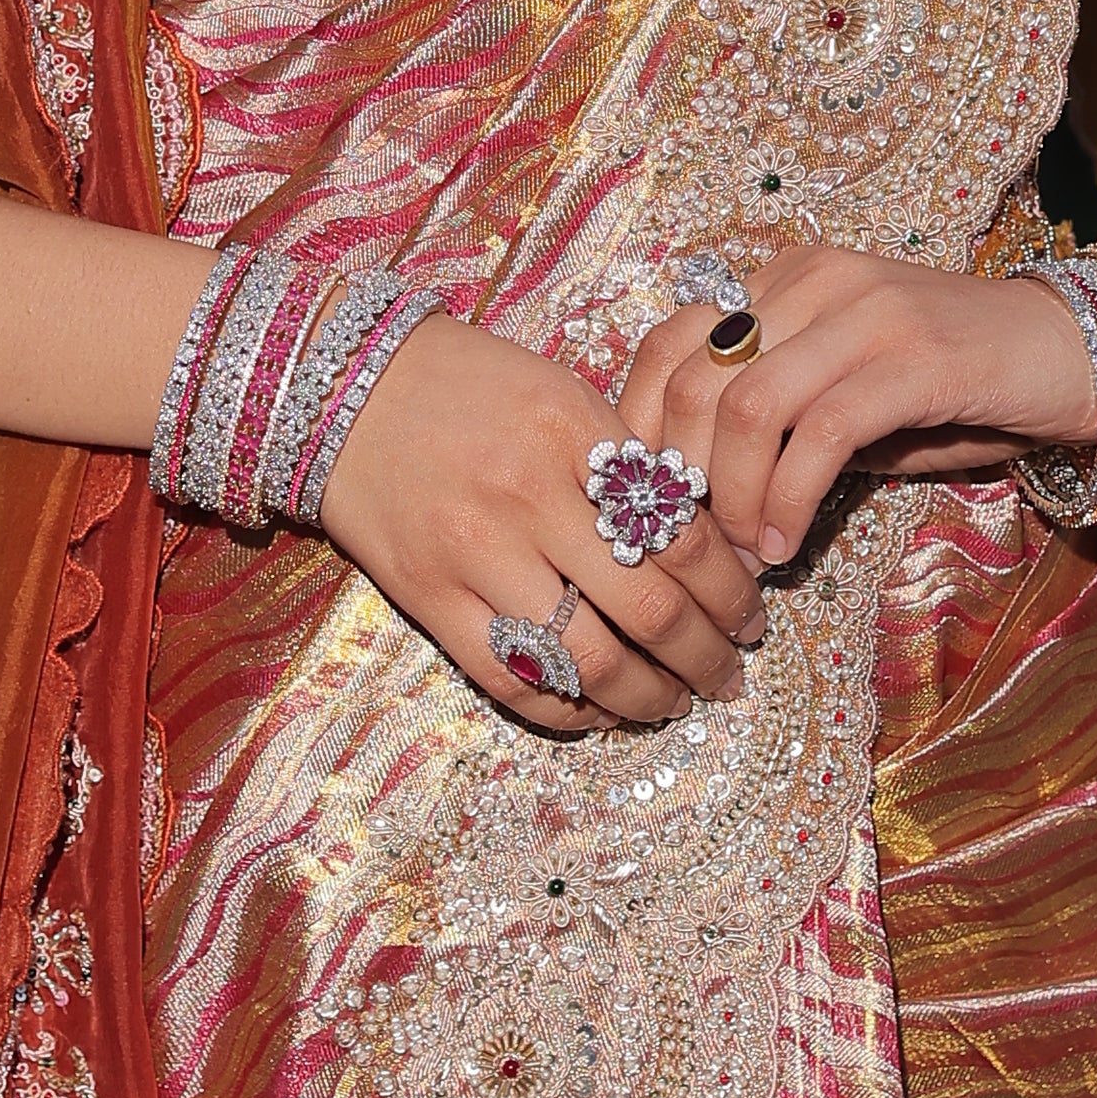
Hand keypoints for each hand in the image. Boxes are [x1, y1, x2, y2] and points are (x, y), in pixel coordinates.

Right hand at [315, 313, 769, 735]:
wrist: (346, 387)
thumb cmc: (469, 386)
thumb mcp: (564, 395)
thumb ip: (629, 464)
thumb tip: (705, 548)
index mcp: (576, 433)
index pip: (684, 536)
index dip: (731, 593)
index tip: (750, 618)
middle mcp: (530, 496)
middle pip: (650, 610)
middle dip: (705, 658)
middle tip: (727, 676)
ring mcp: (475, 553)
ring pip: (588, 660)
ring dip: (646, 697)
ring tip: (673, 703)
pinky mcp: (429, 598)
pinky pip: (512, 680)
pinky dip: (568, 710)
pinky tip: (599, 711)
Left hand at [608, 246, 1092, 571]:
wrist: (1071, 354)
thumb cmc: (954, 383)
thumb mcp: (851, 386)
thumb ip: (783, 413)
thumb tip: (700, 488)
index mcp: (788, 278)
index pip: (672, 338)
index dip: (640, 423)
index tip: (648, 497)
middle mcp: (815, 280)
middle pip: (696, 376)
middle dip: (681, 474)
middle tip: (698, 540)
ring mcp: (866, 313)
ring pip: (750, 406)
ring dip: (734, 497)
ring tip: (747, 552)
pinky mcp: (914, 359)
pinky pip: (821, 435)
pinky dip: (789, 501)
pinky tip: (788, 543)